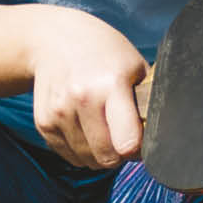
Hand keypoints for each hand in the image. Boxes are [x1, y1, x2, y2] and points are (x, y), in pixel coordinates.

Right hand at [25, 6, 149, 170]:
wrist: (54, 40)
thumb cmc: (103, 52)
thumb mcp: (133, 65)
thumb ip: (147, 100)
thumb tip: (159, 134)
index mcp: (110, 84)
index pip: (127, 143)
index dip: (138, 149)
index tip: (140, 140)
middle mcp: (81, 99)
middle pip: (107, 158)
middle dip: (119, 154)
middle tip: (123, 136)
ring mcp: (58, 113)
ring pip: (87, 162)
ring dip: (99, 154)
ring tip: (102, 128)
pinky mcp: (43, 123)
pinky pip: (69, 156)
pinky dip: (80, 150)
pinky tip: (84, 127)